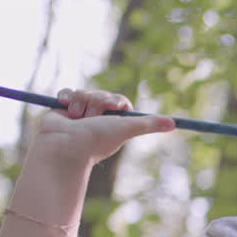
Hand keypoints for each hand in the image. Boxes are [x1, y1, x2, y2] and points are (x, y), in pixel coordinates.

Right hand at [35, 88, 173, 163]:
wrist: (63, 145)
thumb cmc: (96, 139)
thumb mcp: (126, 129)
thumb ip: (148, 125)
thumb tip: (174, 124)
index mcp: (115, 122)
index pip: (118, 100)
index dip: (113, 101)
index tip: (110, 106)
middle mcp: (99, 117)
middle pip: (100, 94)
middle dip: (95, 103)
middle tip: (90, 117)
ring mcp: (81, 112)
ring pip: (83, 92)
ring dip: (79, 103)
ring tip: (76, 118)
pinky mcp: (64, 107)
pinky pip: (67, 91)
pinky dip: (65, 98)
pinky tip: (64, 108)